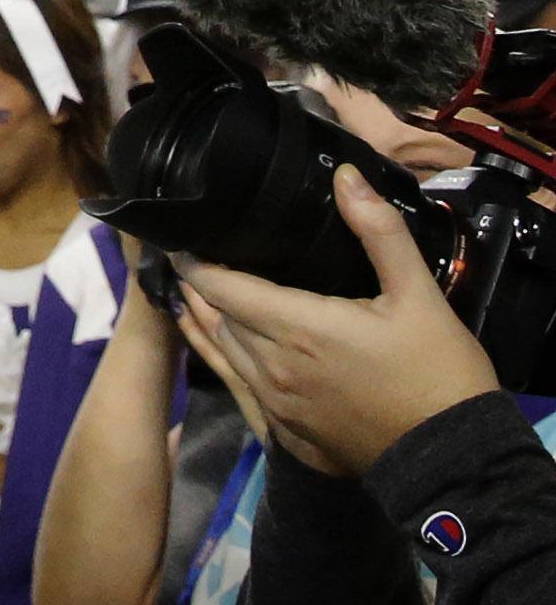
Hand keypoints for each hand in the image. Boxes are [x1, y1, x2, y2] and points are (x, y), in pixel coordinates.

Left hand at [178, 164, 500, 476]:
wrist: (457, 461)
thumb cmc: (438, 375)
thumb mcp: (418, 296)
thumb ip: (380, 233)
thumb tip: (347, 178)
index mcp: (297, 328)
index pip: (218, 287)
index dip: (193, 261)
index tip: (183, 238)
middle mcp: (274, 367)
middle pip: (218, 316)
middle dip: (206, 288)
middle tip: (203, 259)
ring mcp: (278, 405)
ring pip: (226, 353)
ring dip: (216, 322)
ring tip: (209, 295)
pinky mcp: (289, 433)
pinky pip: (240, 388)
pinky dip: (228, 361)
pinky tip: (230, 348)